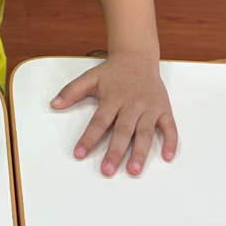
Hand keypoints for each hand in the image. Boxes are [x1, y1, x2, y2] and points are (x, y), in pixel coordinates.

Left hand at [51, 53, 177, 176]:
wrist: (137, 56)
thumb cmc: (113, 71)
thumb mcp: (90, 78)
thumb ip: (71, 91)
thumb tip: (54, 104)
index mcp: (113, 98)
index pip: (99, 121)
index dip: (89, 138)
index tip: (79, 154)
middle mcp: (132, 104)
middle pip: (123, 131)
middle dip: (115, 152)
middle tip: (107, 170)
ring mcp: (149, 107)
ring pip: (145, 132)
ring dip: (140, 152)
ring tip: (134, 170)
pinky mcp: (163, 108)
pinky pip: (169, 127)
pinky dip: (171, 142)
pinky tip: (167, 157)